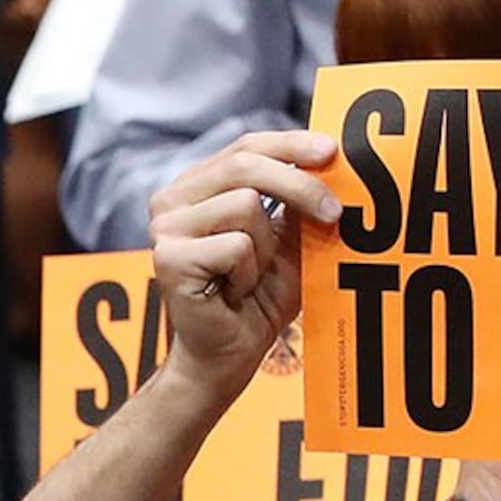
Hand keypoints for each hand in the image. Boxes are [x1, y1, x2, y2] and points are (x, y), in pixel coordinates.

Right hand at [145, 131, 340, 400]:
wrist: (227, 356)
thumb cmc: (257, 299)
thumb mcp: (287, 240)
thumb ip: (298, 202)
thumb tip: (331, 162)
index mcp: (197, 186)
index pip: (245, 146)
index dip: (290, 144)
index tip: (331, 151)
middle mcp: (172, 199)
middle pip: (246, 165)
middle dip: (299, 185)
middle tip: (334, 212)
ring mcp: (165, 228)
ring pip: (244, 206)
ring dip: (265, 248)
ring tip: (251, 277)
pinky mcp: (168, 258)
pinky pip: (236, 246)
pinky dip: (249, 274)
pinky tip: (233, 293)